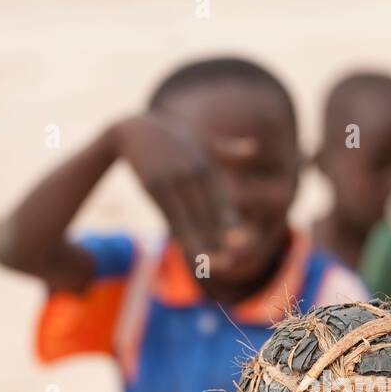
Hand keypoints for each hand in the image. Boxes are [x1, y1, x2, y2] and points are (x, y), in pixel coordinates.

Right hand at [106, 112, 233, 260]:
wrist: (136, 128)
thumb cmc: (174, 139)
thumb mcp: (203, 141)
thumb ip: (229, 150)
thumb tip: (254, 148)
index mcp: (206, 166)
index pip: (221, 201)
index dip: (231, 223)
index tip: (242, 243)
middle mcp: (192, 173)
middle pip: (208, 213)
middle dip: (218, 239)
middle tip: (229, 262)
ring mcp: (173, 180)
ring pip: (189, 217)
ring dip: (199, 242)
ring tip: (210, 263)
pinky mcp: (154, 186)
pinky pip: (170, 214)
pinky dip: (180, 232)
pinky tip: (188, 249)